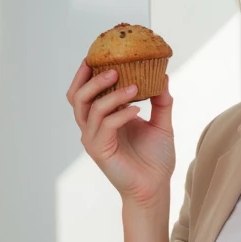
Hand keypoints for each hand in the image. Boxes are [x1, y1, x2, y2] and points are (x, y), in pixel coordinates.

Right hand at [66, 60, 175, 207]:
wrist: (155, 187)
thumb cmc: (155, 159)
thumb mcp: (161, 124)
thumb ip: (161, 101)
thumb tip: (163, 76)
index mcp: (102, 118)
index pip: (84, 91)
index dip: (86, 73)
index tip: (98, 54)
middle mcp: (93, 127)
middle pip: (77, 96)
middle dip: (91, 79)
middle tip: (113, 68)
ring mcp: (94, 139)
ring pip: (90, 108)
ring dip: (111, 94)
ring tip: (132, 87)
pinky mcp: (100, 151)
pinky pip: (105, 126)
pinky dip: (120, 114)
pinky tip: (137, 109)